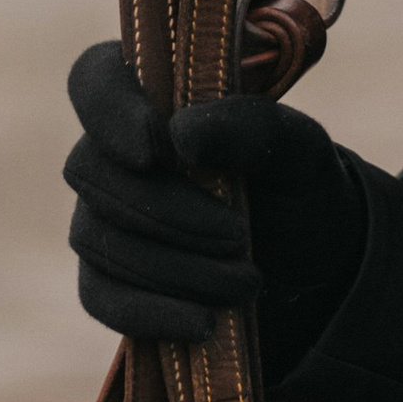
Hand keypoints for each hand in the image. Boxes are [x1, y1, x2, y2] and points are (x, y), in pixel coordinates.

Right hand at [63, 44, 367, 364]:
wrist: (311, 265)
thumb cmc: (300, 186)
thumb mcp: (302, 151)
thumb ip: (252, 127)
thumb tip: (182, 133)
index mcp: (157, 93)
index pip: (94, 78)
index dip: (108, 109)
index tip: (152, 146)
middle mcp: (117, 150)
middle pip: (91, 169)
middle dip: (166, 210)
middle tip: (238, 236)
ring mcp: (104, 215)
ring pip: (96, 237)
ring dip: (173, 265)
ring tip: (246, 282)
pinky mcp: (109, 278)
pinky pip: (100, 296)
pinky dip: (151, 312)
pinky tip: (203, 323)